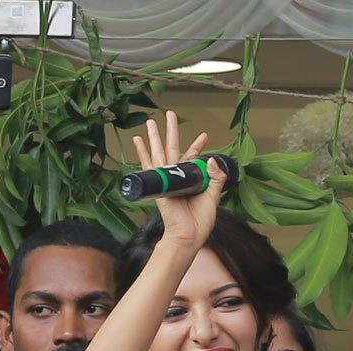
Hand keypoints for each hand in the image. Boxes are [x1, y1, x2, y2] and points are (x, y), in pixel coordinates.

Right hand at [131, 111, 225, 248]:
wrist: (188, 234)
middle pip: (172, 148)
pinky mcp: (158, 184)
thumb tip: (213, 159)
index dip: (197, 146)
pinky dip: (142, 152)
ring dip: (154, 136)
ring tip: (149, 121)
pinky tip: (136, 140)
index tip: (203, 136)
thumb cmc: (199, 221)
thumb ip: (216, 178)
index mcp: (190, 180)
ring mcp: (165, 179)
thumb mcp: (213, 196)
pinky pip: (148, 165)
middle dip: (171, 131)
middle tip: (169, 114)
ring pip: (159, 152)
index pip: (192, 158)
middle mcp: (176, 177)